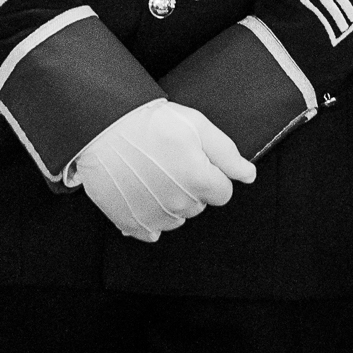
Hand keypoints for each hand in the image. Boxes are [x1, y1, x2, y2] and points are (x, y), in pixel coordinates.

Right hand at [68, 99, 256, 242]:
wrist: (104, 126)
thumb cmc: (151, 123)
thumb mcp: (198, 126)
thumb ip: (227, 154)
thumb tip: (248, 175)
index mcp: (199, 182)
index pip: (223, 193)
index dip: (212, 174)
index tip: (194, 159)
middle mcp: (179, 205)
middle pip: (199, 205)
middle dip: (191, 186)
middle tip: (170, 161)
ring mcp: (154, 216)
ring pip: (177, 218)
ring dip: (171, 200)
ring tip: (152, 172)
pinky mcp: (131, 222)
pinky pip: (152, 230)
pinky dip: (149, 214)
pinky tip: (140, 192)